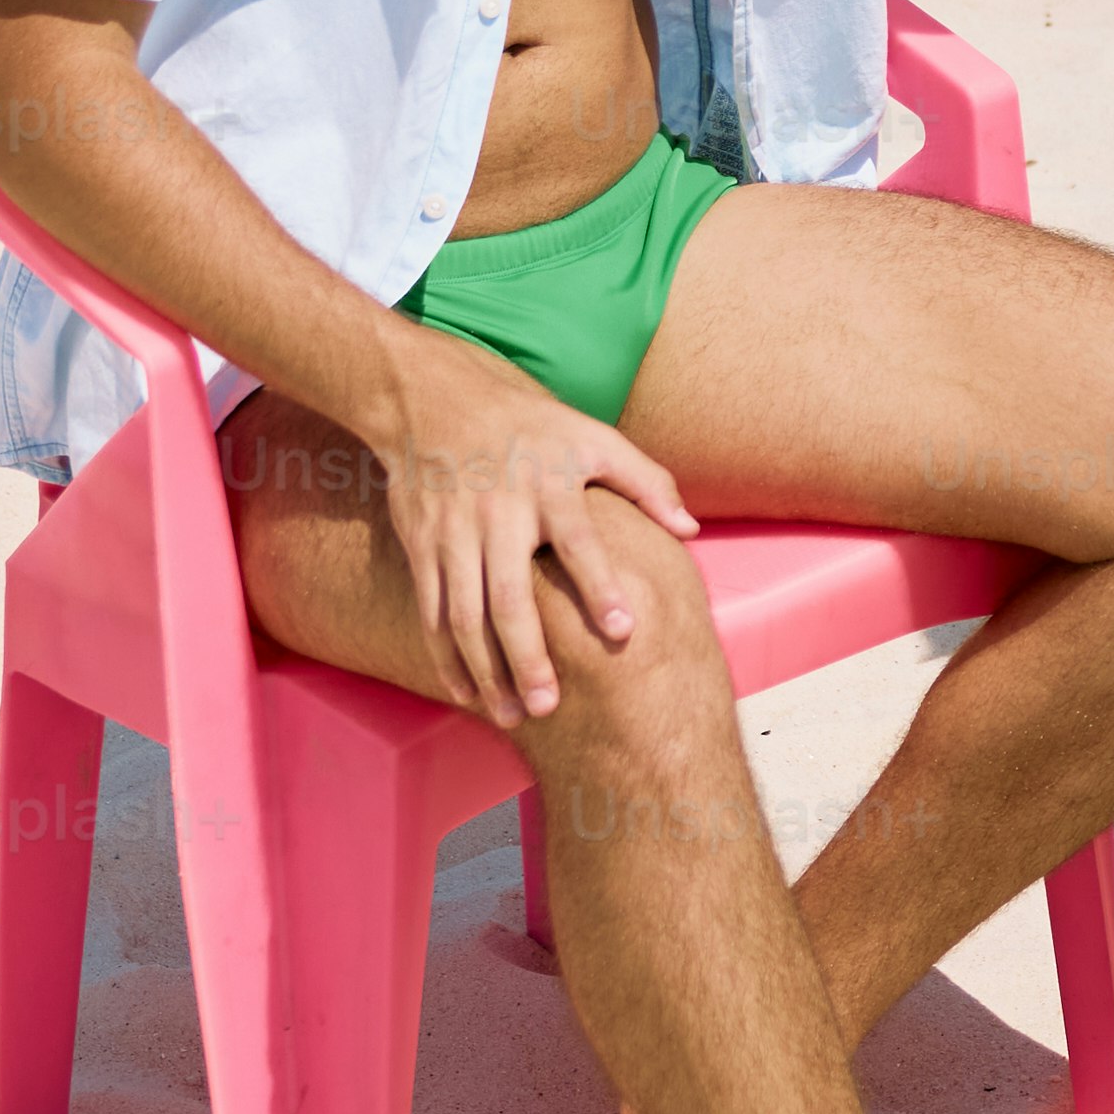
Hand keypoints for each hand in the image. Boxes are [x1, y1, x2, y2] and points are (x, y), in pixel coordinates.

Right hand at [360, 328, 698, 727]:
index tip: (623, 629)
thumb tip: (690, 529)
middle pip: (511, 595)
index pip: (578, 539)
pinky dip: (446, 657)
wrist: (429, 397)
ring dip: (486, 670)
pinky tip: (467, 694)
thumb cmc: (528, 425)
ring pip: (465, 615)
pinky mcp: (422, 546)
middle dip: (528, 655)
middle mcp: (498, 512)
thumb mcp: (590, 436)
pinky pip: (431, 612)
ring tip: (514, 716)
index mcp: (547, 484)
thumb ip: (646, 481)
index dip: (600, 584)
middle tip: (550, 705)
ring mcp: (454, 532)